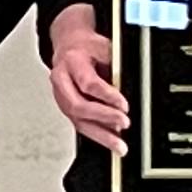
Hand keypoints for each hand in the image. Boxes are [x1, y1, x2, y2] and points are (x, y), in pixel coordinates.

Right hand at [45, 2, 127, 153]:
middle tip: (123, 123)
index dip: (107, 96)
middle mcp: (61, 80)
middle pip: (78, 106)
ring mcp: (61, 96)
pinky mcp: (66, 108)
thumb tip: (131, 90)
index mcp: (71, 61)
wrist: (69, 45)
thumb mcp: (106, 49)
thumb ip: (116, 69)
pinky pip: (80, 124)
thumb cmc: (88, 47)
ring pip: (77, 121)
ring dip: (100, 135)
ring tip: (119, 145)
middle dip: (103, 117)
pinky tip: (110, 139)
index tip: (124, 105)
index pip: (88, 83)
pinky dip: (97, 134)